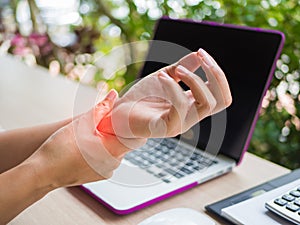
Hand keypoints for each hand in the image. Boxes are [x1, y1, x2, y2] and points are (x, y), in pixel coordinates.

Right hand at [28, 90, 144, 187]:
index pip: (136, 137)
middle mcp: (114, 164)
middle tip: (103, 123)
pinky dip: (101, 151)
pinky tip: (87, 146)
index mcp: (114, 150)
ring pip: (114, 151)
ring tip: (92, 134)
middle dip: (116, 132)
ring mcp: (106, 172)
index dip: (130, 126)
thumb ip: (101, 108)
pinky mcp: (98, 176)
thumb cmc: (60, 149)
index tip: (124, 118)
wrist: (42, 173)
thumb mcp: (81, 124)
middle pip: (124, 143)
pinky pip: (106, 160)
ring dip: (108, 141)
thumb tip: (113, 94)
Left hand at [98, 48, 231, 138]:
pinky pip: (180, 107)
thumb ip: (182, 68)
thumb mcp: (164, 77)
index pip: (221, 94)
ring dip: (195, 80)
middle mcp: (191, 116)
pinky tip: (161, 77)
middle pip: (222, 100)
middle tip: (201, 56)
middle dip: (216, 74)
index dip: (218, 73)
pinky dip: (173, 88)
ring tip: (177, 70)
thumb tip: (198, 54)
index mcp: (193, 105)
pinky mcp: (166, 128)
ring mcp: (181, 124)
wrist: (119, 113)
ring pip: (206, 103)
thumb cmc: (142, 97)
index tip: (202, 53)